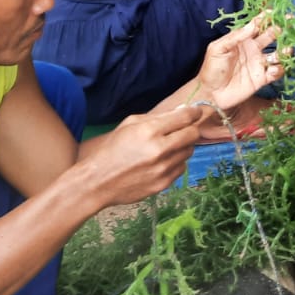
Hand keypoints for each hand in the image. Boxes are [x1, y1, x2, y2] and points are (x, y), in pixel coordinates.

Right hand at [90, 105, 206, 205]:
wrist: (98, 181)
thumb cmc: (112, 148)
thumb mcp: (130, 124)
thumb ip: (158, 117)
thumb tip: (183, 111)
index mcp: (150, 131)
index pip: (185, 117)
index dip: (194, 112)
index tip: (196, 111)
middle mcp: (160, 150)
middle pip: (193, 135)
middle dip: (190, 129)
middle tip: (182, 130)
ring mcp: (163, 169)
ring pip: (189, 152)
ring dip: (182, 147)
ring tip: (166, 148)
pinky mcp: (164, 184)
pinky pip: (181, 168)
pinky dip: (176, 163)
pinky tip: (161, 162)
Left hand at [194, 16, 283, 112]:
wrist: (210, 93)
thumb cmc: (211, 69)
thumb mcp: (218, 48)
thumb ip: (235, 37)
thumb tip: (253, 24)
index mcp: (243, 40)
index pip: (257, 25)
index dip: (267, 18)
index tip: (277, 12)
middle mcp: (253, 49)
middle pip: (272, 36)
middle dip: (282, 30)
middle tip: (291, 26)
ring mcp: (258, 64)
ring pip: (277, 54)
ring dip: (285, 51)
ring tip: (287, 50)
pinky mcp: (262, 78)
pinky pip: (276, 72)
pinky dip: (279, 70)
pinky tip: (273, 69)